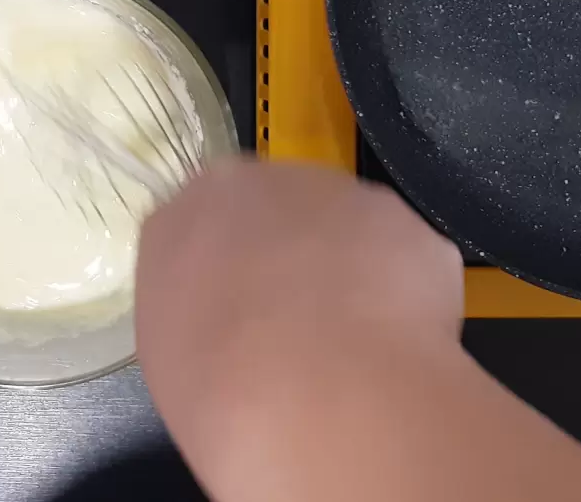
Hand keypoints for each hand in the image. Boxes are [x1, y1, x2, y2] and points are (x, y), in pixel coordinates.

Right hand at [137, 159, 580, 501]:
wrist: (316, 394)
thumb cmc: (232, 392)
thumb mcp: (176, 353)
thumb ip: (193, 305)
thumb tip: (222, 308)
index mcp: (178, 220)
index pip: (200, 211)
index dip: (235, 258)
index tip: (251, 294)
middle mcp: (249, 186)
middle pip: (273, 201)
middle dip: (292, 244)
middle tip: (305, 318)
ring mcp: (326, 195)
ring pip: (340, 219)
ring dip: (349, 259)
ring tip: (359, 336)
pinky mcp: (397, 215)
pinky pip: (398, 240)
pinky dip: (404, 274)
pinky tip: (404, 331)